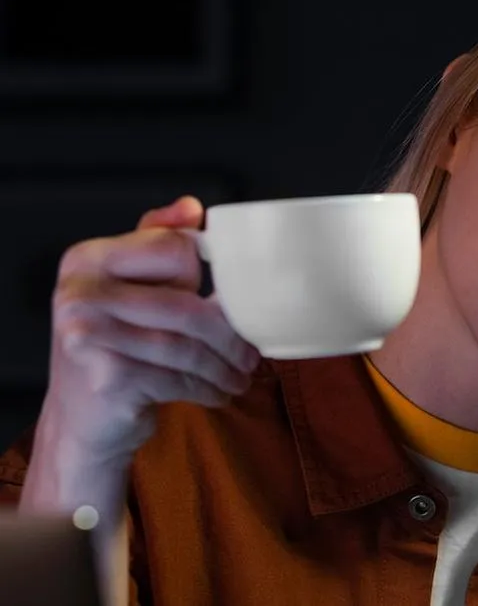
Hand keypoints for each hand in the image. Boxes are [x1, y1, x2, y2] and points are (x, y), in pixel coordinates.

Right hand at [42, 195, 260, 464]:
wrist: (81, 417)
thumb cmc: (114, 345)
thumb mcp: (127, 287)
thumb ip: (156, 242)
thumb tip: (191, 207)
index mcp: (87, 259)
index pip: (174, 250)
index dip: (210, 276)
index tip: (230, 299)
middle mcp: (80, 293)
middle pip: (187, 306)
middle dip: (230, 336)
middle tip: (251, 353)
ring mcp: (88, 337)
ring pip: (187, 347)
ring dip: (225, 367)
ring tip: (241, 375)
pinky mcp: (108, 379)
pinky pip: (179, 380)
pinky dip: (207, 389)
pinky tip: (218, 393)